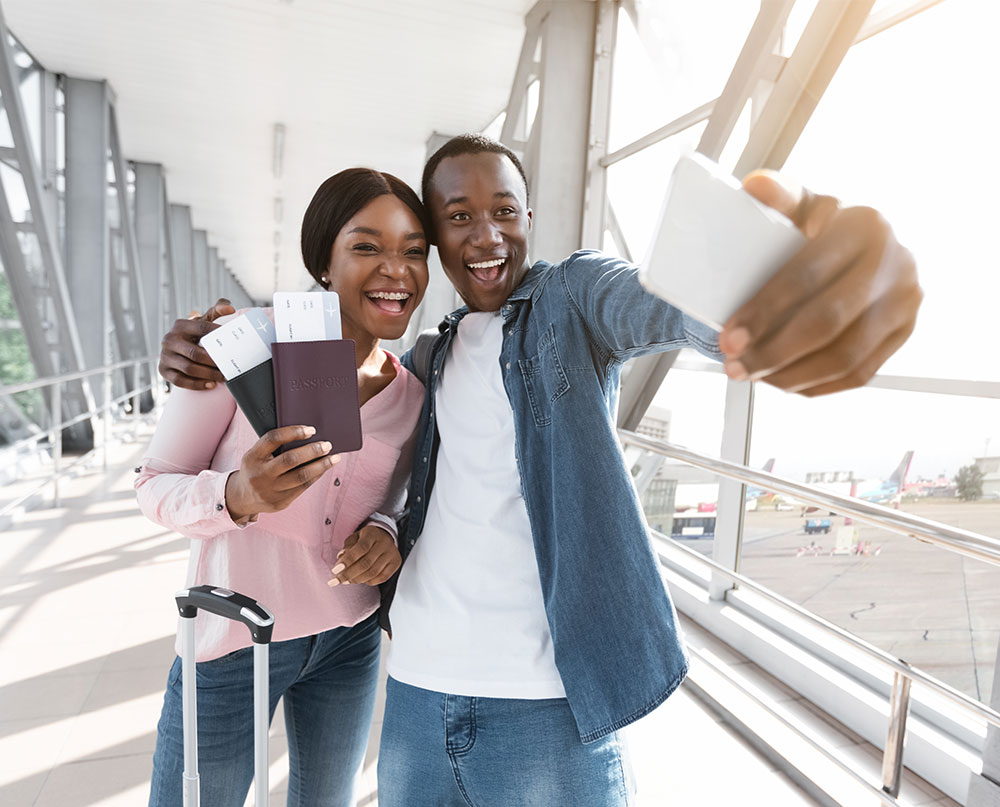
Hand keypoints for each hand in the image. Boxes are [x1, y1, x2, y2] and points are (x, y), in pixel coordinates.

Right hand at [158, 298, 235, 389]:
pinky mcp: (163, 370)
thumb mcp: (203, 322)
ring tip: (223, 377)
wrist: (177, 349)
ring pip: (189, 368)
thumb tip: (230, 308)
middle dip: (214, 362)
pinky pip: (180, 380)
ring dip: (208, 374)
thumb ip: (217, 311)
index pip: (202, 328)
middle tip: (229, 367)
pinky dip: (197, 384)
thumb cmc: (195, 335)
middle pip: (195, 353)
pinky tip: (210, 384)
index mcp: (180, 325)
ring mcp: (165, 356)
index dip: (218, 334)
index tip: (232, 342)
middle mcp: (169, 339)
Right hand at [224, 425, 339, 520]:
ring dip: (321, 466)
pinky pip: (303, 487)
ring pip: (301, 476)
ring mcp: (270, 491)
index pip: (273, 439)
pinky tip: (324, 469)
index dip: (293, 432)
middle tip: (327, 445)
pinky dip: (316, 476)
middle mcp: (260, 475)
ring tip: (334, 458)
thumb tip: (307, 434)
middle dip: (312, 451)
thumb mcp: (256, 454)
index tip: (311, 430)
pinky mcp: (280, 502)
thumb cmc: (256, 468)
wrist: (242, 497)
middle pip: (290, 460)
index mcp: (252, 457)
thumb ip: (274, 445)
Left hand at [328, 524, 400, 586]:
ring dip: (357, 579)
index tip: (335, 570)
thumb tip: (340, 558)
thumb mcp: (354, 538)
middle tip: (336, 580)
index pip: (360, 548)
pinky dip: (369, 581)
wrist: (385, 536)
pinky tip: (360, 580)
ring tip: (345, 581)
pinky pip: (382, 577)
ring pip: (373, 572)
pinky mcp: (396, 562)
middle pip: (366, 563)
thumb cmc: (365, 539)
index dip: (347, 561)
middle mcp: (384, 543)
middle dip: (348, 574)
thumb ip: (347, 547)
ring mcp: (392, 553)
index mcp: (372, 534)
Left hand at [717, 172, 920, 395]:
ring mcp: (906, 302)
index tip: (729, 336)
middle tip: (735, 366)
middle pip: (826, 322)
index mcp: (865, 226)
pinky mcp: (905, 333)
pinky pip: (859, 373)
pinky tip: (783, 380)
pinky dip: (816, 384)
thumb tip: (755, 187)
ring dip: (791, 374)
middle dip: (773, 351)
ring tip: (753, 376)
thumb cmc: (822, 229)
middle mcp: (896, 264)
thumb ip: (780, 196)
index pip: (807, 276)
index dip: (764, 311)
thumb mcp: (803, 206)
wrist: (866, 247)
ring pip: (844, 356)